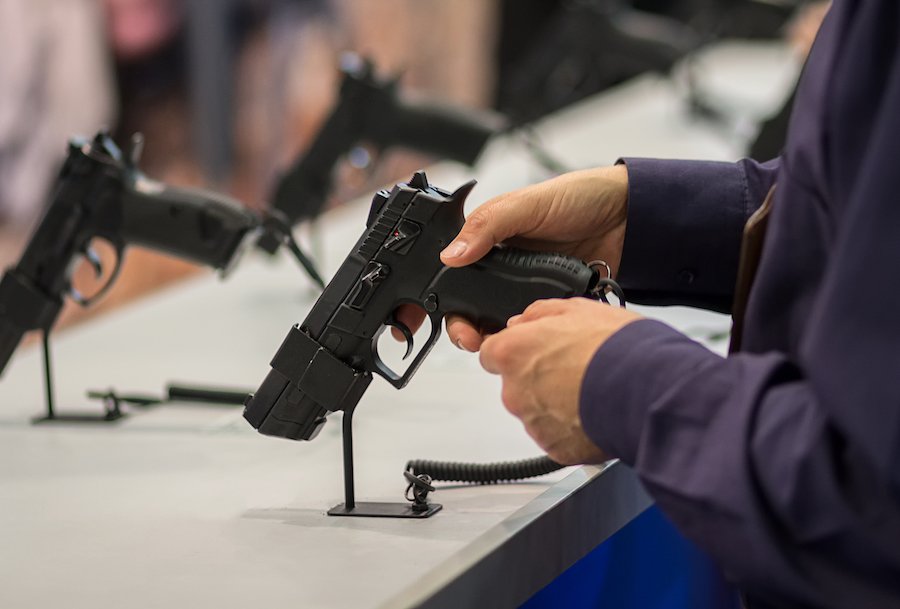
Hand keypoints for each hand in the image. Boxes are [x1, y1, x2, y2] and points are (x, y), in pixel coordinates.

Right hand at [395, 165, 629, 346]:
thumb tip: (452, 253)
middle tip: (469, 338)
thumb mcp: (527, 204)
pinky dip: (525, 335)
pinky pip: (531, 326)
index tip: (432, 317)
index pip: (452, 272)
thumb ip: (488, 225)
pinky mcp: (551, 302)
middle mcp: (504, 266)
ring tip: (494, 342)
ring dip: (492, 335)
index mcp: (489, 239)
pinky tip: (525, 338)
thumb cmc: (580, 196)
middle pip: (470, 305)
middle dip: (463, 326)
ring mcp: (527, 287)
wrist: (630, 216)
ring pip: (497, 321)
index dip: (437, 296)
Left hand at [480, 298, 640, 463]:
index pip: (492, 353)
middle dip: (539, 379)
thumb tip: (524, 321)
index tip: (533, 351)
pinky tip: (596, 412)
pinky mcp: (555, 448)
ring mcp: (533, 423)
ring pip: (537, 412)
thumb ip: (539, 314)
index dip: (515, 351)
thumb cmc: (615, 348)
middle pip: (516, 385)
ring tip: (591, 391)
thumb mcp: (577, 309)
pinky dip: (572, 428)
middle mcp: (515, 391)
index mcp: (513, 353)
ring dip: (556, 404)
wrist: (647, 390)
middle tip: (575, 370)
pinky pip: (557, 436)